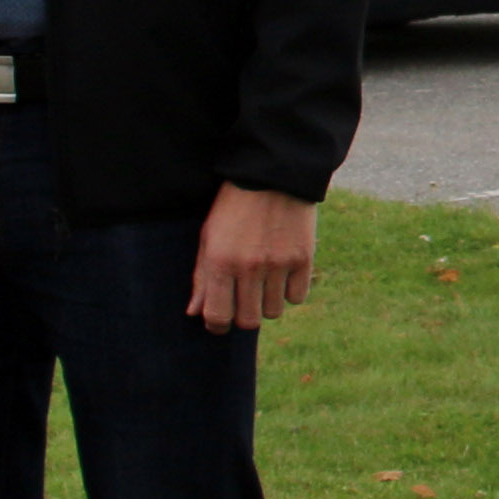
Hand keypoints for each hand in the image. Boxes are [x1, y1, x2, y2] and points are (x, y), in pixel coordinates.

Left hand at [190, 183, 318, 332]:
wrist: (271, 174)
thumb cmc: (232, 207)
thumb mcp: (209, 237)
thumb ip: (202, 277)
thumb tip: (195, 313)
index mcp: (220, 262)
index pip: (217, 316)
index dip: (217, 324)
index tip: (220, 320)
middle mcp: (248, 267)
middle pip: (248, 320)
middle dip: (243, 316)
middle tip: (243, 301)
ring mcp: (278, 264)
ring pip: (273, 312)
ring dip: (267, 303)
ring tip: (264, 283)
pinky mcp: (303, 258)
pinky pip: (297, 297)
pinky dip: (289, 292)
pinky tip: (282, 274)